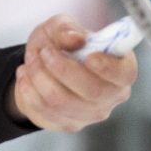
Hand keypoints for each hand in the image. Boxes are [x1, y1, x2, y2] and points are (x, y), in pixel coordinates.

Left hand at [7, 14, 134, 132]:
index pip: (124, 74)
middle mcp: (110, 95)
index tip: (89, 56)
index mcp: (120, 68)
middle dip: (61, 68)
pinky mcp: (68, 124)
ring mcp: (90, 114)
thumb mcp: (60, 26)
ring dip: (39, 77)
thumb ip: (66, 28)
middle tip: (44, 51)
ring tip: (30, 60)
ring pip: (62, 101)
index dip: (108, 68)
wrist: (40, 64)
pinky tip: (25, 75)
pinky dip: (28, 90)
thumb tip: (75, 40)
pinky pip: (44, 111)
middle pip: (92, 91)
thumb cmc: (60, 43)